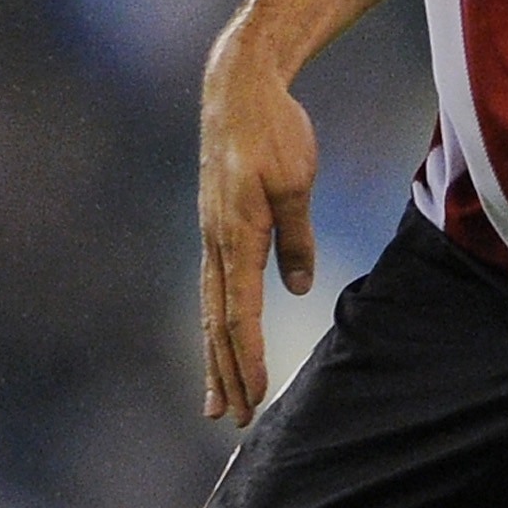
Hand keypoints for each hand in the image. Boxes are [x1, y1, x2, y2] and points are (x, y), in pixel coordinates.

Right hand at [198, 35, 319, 423]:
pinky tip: (220, 341)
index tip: (256, 394)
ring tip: (216, 399)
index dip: (248, 357)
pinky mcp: (214, 226)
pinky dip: (216, 323)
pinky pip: (213, 287)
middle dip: (225, 374)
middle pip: (217, 322)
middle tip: (231, 419)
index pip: (241, 312)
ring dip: (214, 358)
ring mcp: (210, 235)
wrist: (236, 88)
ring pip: (210, 310)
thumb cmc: (273, 130)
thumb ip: (297, 237)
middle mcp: (216, 242)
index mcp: (237, 234)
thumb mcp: (296, 182)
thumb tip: (297, 289)